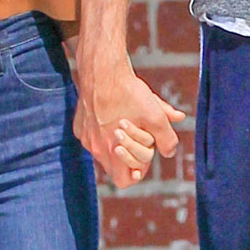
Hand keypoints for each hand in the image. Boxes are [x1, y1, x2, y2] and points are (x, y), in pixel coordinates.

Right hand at [74, 56, 184, 188]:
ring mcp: (84, 136)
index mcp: (110, 151)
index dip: (139, 169)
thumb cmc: (128, 93)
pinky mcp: (79, 124)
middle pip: (115, 166)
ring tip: (128, 120)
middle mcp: (94, 148)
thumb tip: (170, 151)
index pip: (124, 180)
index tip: (146, 154)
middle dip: (131, 154)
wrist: (103, 69)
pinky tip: (113, 110)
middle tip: (140, 134)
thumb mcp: (155, 115)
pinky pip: (93, 135)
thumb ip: (166, 138)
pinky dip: (105, 129)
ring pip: (105, 149)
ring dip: (119, 141)